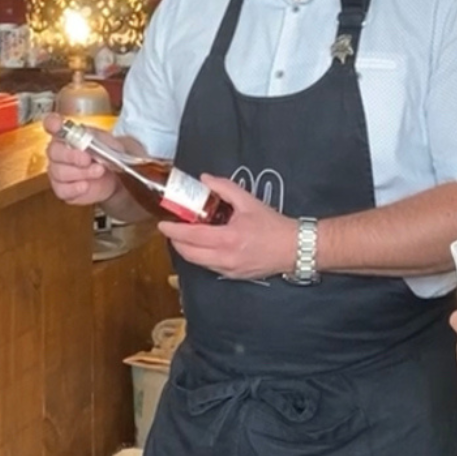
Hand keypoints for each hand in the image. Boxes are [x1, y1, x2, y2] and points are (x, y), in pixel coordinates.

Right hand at [43, 112, 119, 205]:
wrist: (113, 178)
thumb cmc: (106, 156)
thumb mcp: (108, 143)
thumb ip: (98, 138)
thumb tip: (90, 138)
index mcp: (66, 135)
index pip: (52, 125)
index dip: (52, 124)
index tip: (56, 124)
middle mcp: (57, 152)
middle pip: (54, 152)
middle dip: (72, 156)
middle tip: (88, 159)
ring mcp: (57, 171)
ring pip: (60, 172)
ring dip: (82, 172)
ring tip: (98, 171)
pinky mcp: (62, 189)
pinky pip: (62, 189)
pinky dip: (75, 188)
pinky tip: (86, 185)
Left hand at [157, 174, 297, 280]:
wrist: (294, 248)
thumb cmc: (273, 224)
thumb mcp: (249, 201)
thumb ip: (224, 188)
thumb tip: (204, 179)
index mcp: (228, 238)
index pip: (191, 236)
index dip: (174, 231)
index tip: (163, 224)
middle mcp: (225, 258)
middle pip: (189, 254)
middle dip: (176, 242)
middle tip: (172, 229)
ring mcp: (228, 270)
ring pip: (198, 262)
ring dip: (188, 250)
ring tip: (186, 236)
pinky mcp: (233, 276)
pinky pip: (210, 266)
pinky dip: (201, 256)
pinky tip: (204, 245)